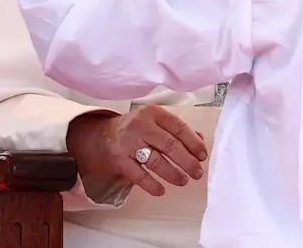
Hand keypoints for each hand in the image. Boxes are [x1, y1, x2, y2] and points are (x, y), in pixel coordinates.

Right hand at [65, 105, 207, 197]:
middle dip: (187, 161)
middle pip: (169, 145)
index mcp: (152, 113)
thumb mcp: (154, 122)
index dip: (193, 143)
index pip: (178, 127)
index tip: (202, 155)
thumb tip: (200, 140)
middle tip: (197, 172)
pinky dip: (152, 185)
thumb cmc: (134, 130)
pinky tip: (161, 190)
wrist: (100, 137)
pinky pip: (139, 175)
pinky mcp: (119, 160)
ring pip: (156, 161)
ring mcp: (128, 143)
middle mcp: (140, 125)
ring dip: (173, 174)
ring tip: (183, 180)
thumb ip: (176, 129)